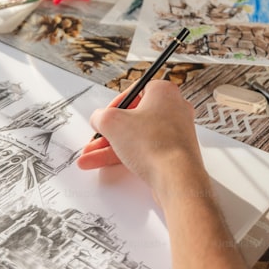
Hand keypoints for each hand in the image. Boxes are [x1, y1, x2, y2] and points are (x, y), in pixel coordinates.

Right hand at [77, 80, 204, 194]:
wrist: (176, 177)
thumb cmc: (154, 144)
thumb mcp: (112, 123)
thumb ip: (100, 116)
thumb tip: (98, 119)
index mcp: (164, 92)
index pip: (134, 91)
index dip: (114, 105)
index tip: (105, 116)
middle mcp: (174, 109)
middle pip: (134, 118)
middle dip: (109, 132)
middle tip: (96, 140)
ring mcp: (176, 132)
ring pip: (138, 137)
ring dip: (112, 147)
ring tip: (91, 158)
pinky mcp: (175, 152)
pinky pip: (147, 150)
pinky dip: (127, 156)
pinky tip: (107, 164)